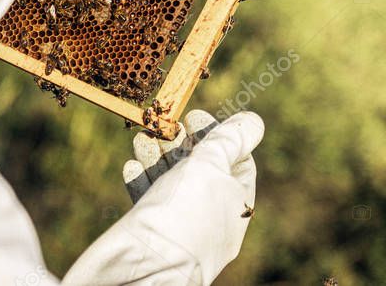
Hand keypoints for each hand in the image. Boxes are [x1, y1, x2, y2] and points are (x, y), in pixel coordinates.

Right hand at [63, 109, 263, 284]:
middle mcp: (211, 220)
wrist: (140, 271)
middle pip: (200, 170)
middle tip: (166, 125)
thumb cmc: (183, 215)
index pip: (235, 162)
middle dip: (182, 144)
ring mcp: (179, 229)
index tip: (194, 115)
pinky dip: (140, 180)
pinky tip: (131, 165)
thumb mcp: (213, 165)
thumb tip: (253, 122)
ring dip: (157, 156)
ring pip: (171, 184)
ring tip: (143, 137)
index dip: (218, 135)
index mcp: (237, 208)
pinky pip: (148, 203)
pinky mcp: (149, 236)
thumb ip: (231, 140)